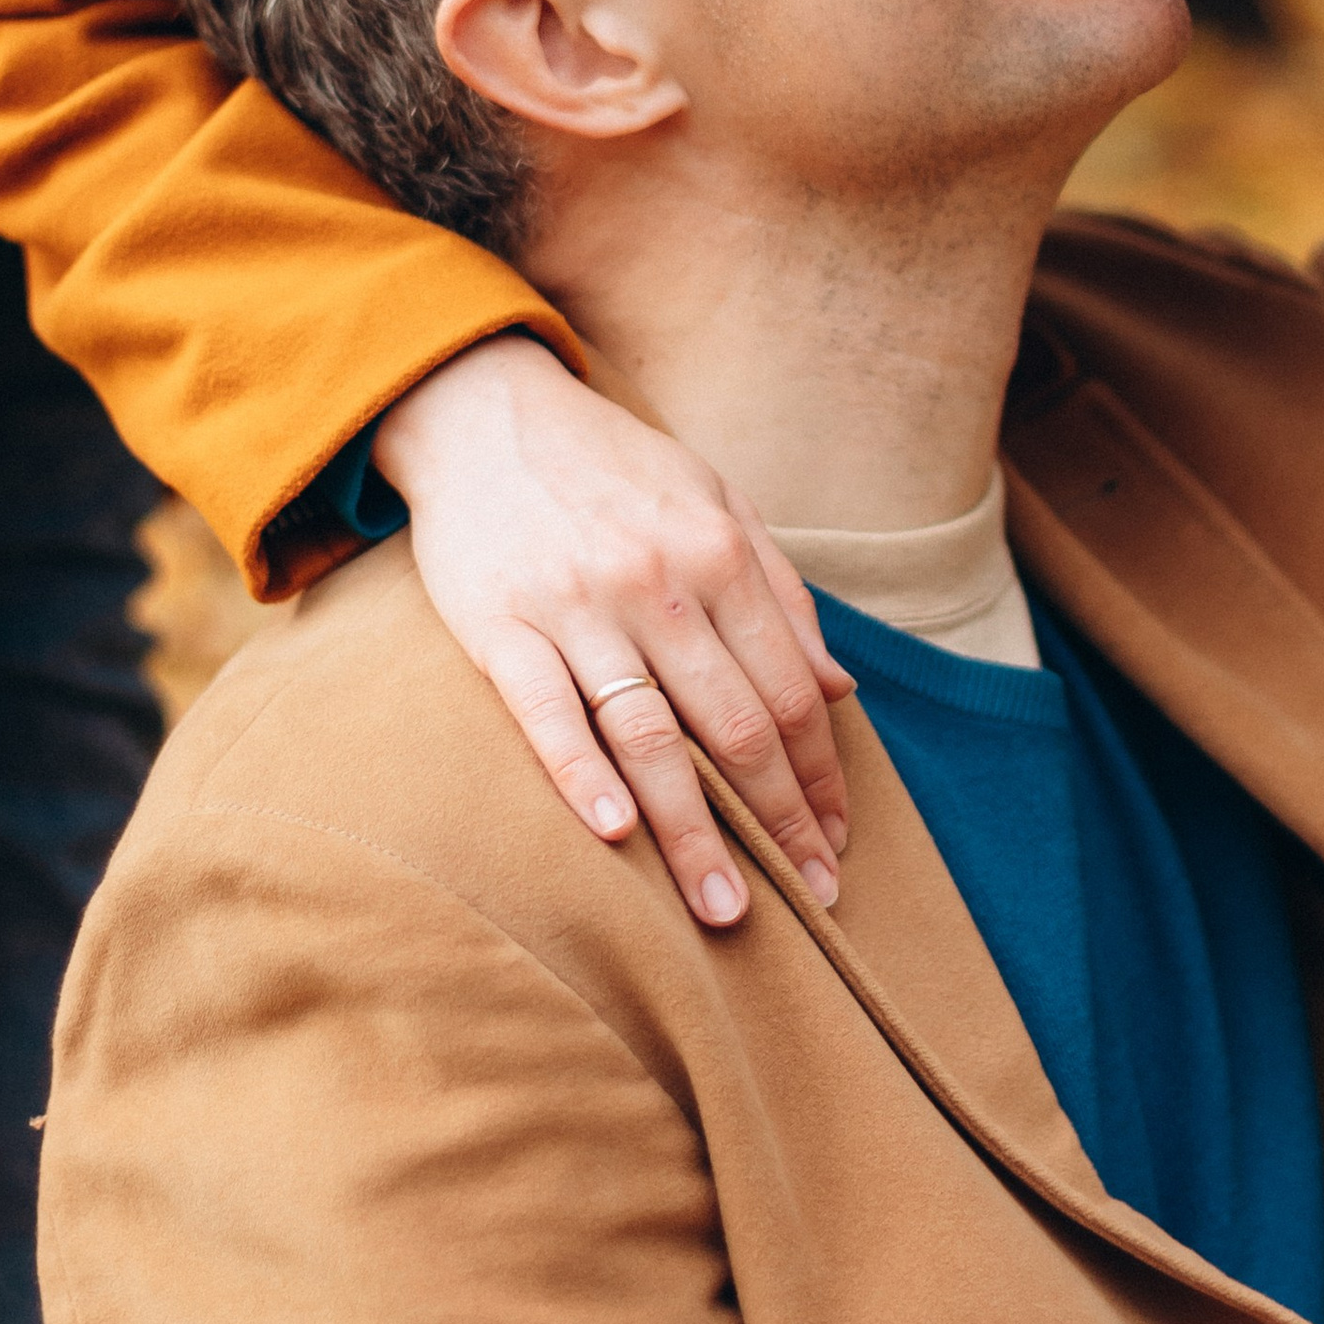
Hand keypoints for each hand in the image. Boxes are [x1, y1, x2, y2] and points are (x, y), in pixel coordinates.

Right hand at [372, 337, 855, 929]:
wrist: (484, 413)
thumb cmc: (610, 467)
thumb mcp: (715, 500)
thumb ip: (779, 593)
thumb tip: (839, 689)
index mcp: (718, 554)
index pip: (791, 690)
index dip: (821, 775)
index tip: (836, 840)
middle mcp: (656, 583)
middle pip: (735, 728)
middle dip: (780, 823)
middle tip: (813, 900)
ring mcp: (576, 607)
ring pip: (649, 738)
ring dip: (694, 834)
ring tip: (726, 909)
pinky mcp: (499, 625)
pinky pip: (547, 713)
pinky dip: (581, 776)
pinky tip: (616, 835)